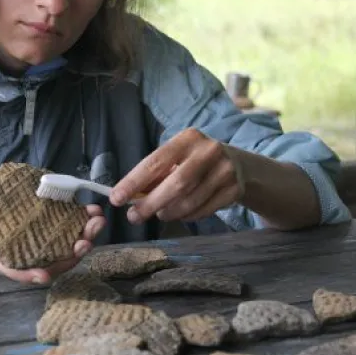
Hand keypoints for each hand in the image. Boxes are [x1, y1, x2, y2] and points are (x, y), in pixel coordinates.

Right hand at [0, 172, 105, 284]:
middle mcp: (11, 248)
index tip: (45, 275)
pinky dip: (74, 227)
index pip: (8, 267)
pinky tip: (87, 214)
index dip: (26, 274)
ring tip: (96, 222)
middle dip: (68, 255)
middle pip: (42, 262)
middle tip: (87, 239)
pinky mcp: (34, 229)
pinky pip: (56, 234)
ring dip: (79, 240)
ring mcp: (24, 241)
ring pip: (54, 250)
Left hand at [109, 128, 244, 222]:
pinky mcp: (234, 190)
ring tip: (159, 213)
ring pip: (189, 201)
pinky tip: (180, 213)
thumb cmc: (195, 161)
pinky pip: (203, 211)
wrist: (239, 165)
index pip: (156, 161)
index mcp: (188, 138)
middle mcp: (209, 151)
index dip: (134, 181)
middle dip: (150, 204)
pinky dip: (186, 216)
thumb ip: (155, 175)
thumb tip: (127, 196)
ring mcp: (225, 171)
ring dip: (168, 212)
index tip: (116, 198)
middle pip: (176, 184)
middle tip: (133, 216)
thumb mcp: (176, 159)